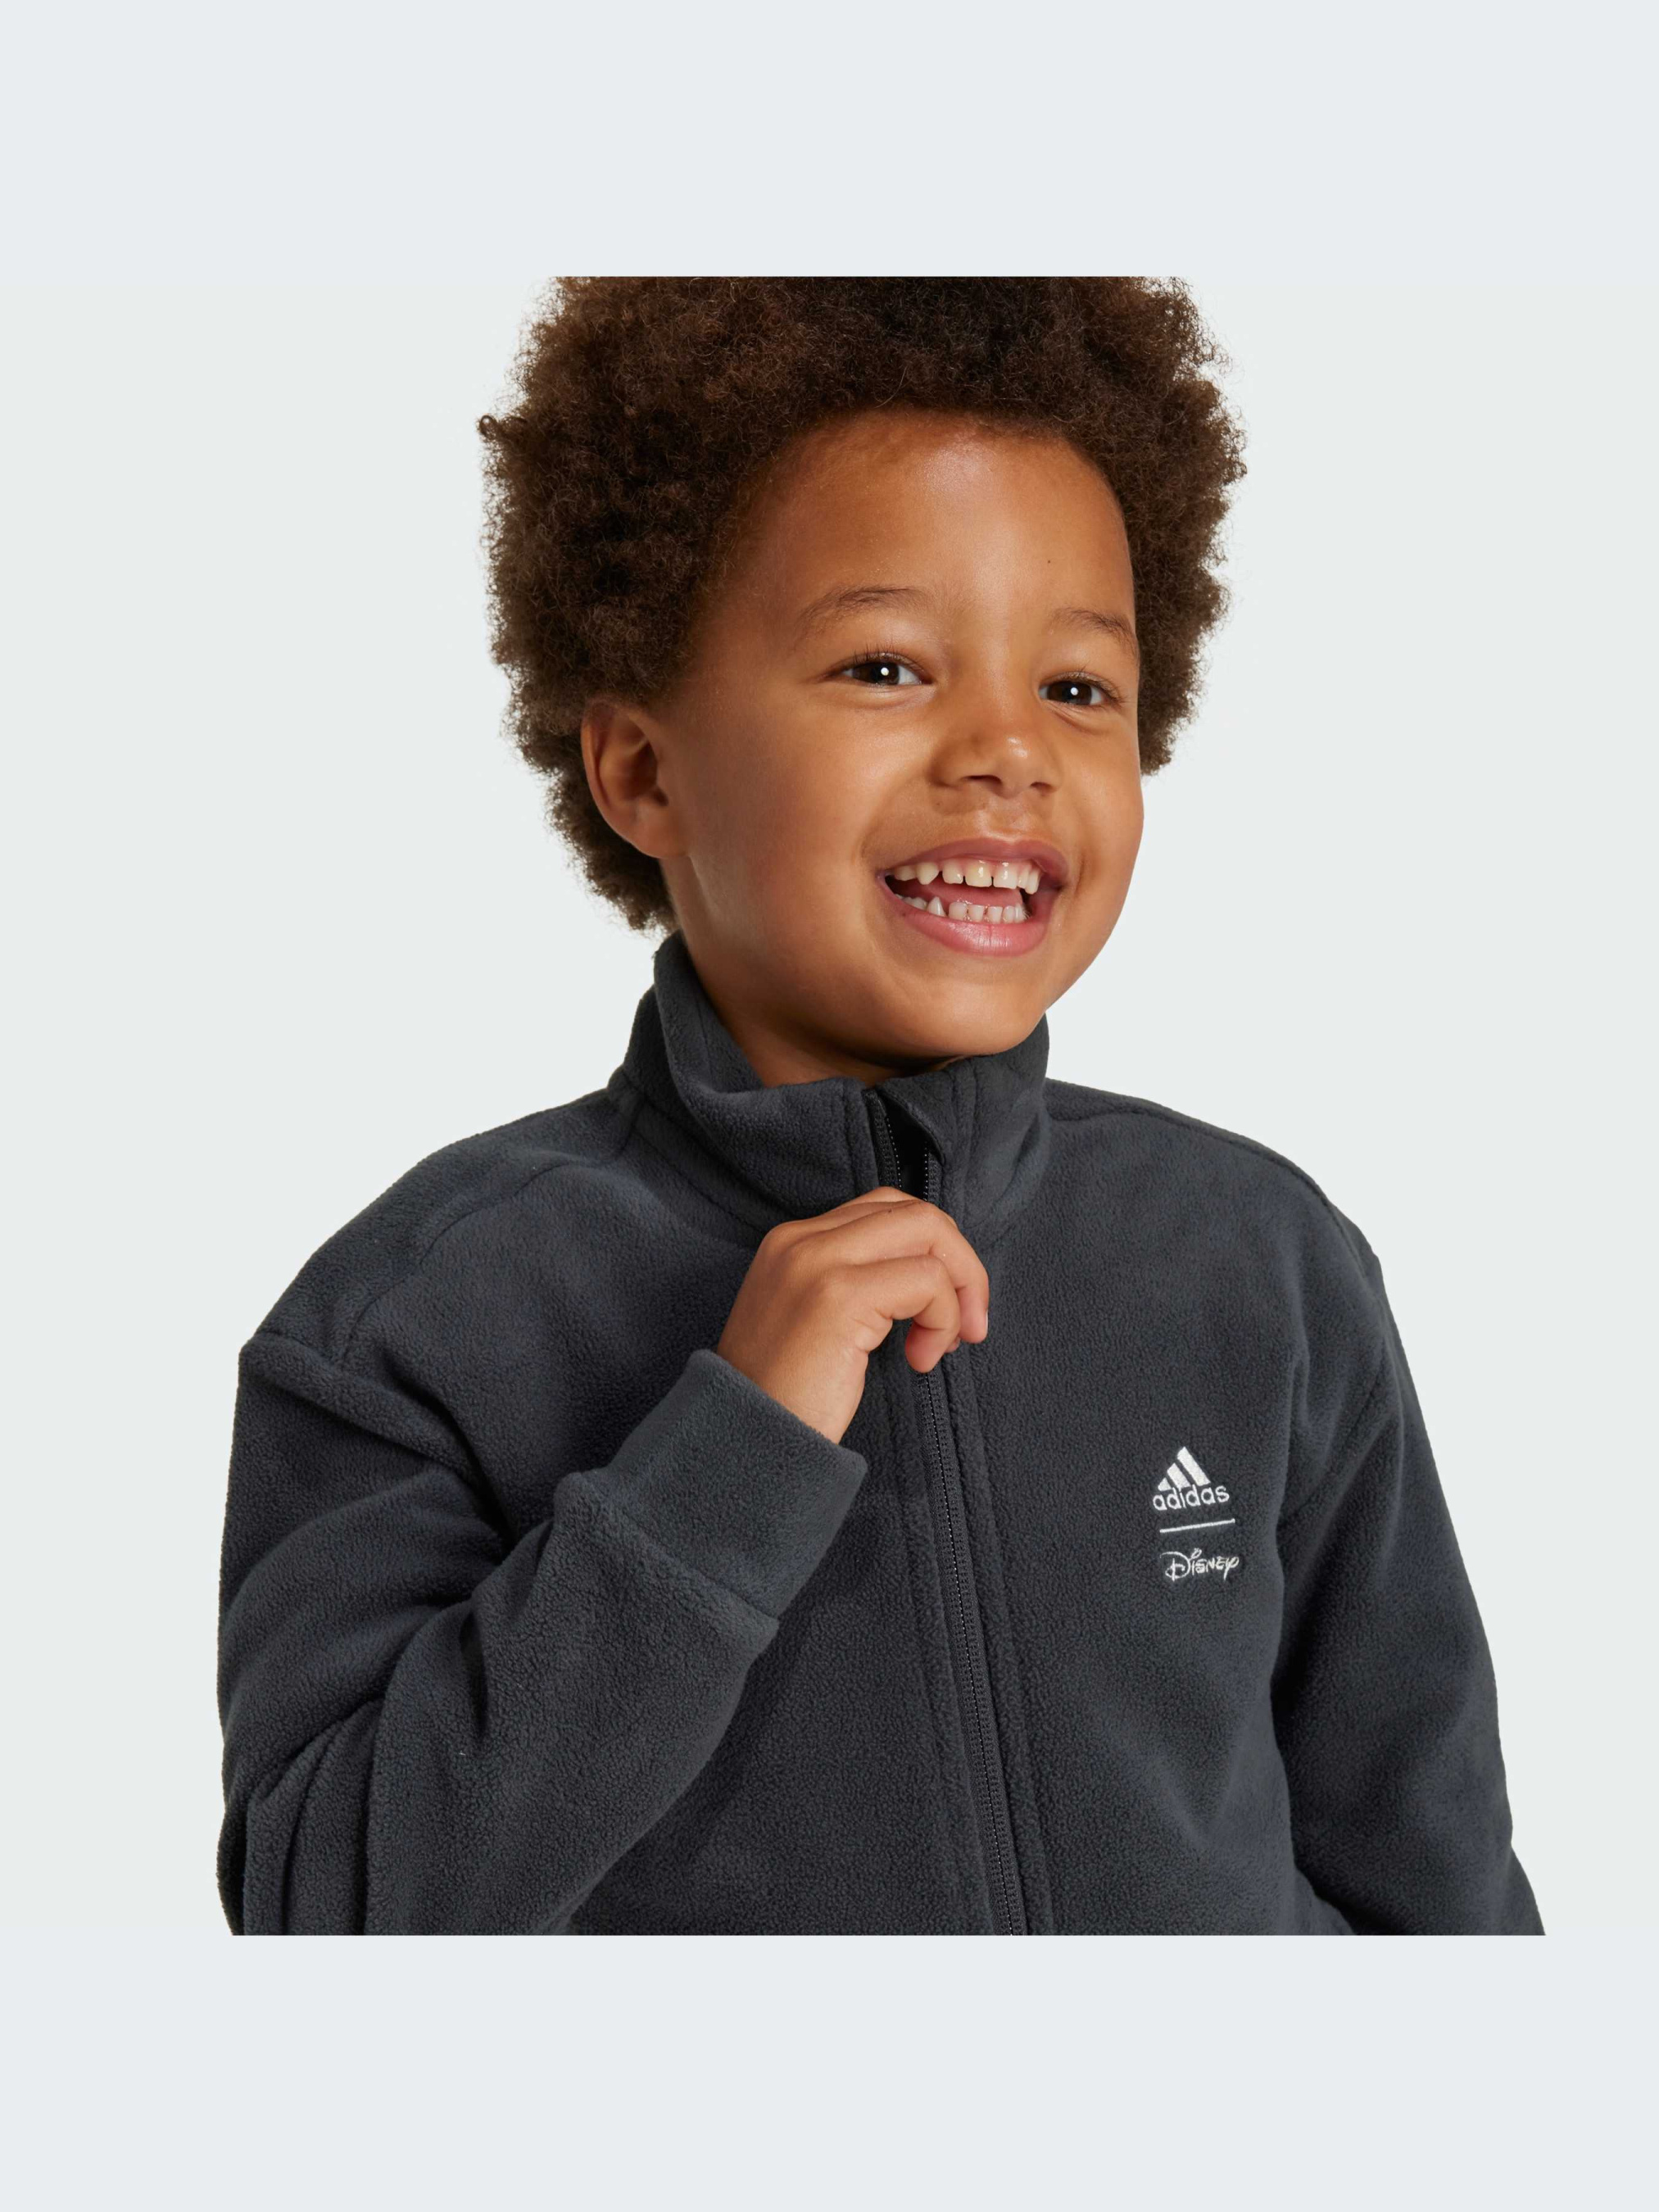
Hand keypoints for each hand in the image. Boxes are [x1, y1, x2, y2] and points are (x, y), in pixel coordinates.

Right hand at [714, 1188, 991, 1445]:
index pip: (887, 1208)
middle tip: (969, 1326)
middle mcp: (801, 1239)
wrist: (742, 1443)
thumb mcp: (815, 1320)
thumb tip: (934, 1272)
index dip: (934, 1251)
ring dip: (958, 1294)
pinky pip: (927, 1281)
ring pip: (928, 1234)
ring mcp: (817, 1262)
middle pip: (916, 1212)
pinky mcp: (838, 1296)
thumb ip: (857, 1281)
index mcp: (792, 1240)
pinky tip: (921, 1360)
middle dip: (962, 1265)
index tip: (946, 1308)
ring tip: (941, 1347)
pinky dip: (943, 1318)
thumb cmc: (785, 1396)